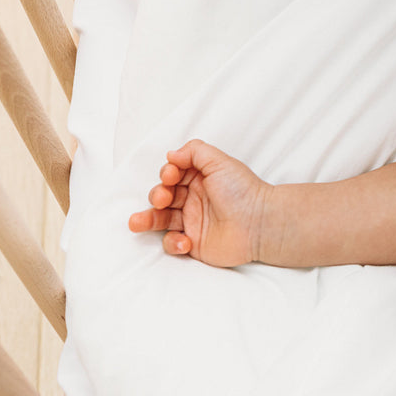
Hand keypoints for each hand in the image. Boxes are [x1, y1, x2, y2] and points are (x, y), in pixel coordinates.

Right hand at [127, 139, 270, 267]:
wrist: (259, 224)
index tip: (171, 176)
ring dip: (147, 220)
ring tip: (136, 223)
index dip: (167, 174)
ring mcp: (192, 222)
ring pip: (161, 220)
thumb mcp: (220, 162)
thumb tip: (171, 154)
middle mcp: (194, 199)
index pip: (172, 175)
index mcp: (200, 179)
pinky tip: (186, 241)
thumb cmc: (243, 191)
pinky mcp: (193, 243)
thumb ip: (194, 151)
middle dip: (156, 195)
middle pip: (162, 196)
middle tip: (163, 198)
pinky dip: (173, 242)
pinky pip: (172, 243)